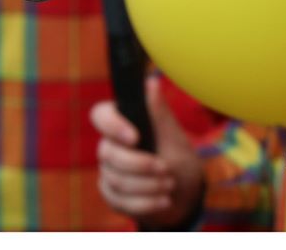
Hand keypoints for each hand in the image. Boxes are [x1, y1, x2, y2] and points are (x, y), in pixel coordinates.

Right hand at [90, 76, 204, 228]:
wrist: (184, 192)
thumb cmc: (177, 157)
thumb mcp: (174, 136)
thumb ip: (159, 114)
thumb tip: (151, 83)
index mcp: (122, 122)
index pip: (100, 115)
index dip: (112, 126)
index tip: (135, 137)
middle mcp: (110, 144)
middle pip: (108, 153)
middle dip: (139, 164)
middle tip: (166, 168)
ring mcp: (108, 170)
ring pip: (115, 179)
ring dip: (148, 185)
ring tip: (170, 184)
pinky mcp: (112, 193)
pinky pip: (120, 200)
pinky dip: (146, 202)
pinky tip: (164, 200)